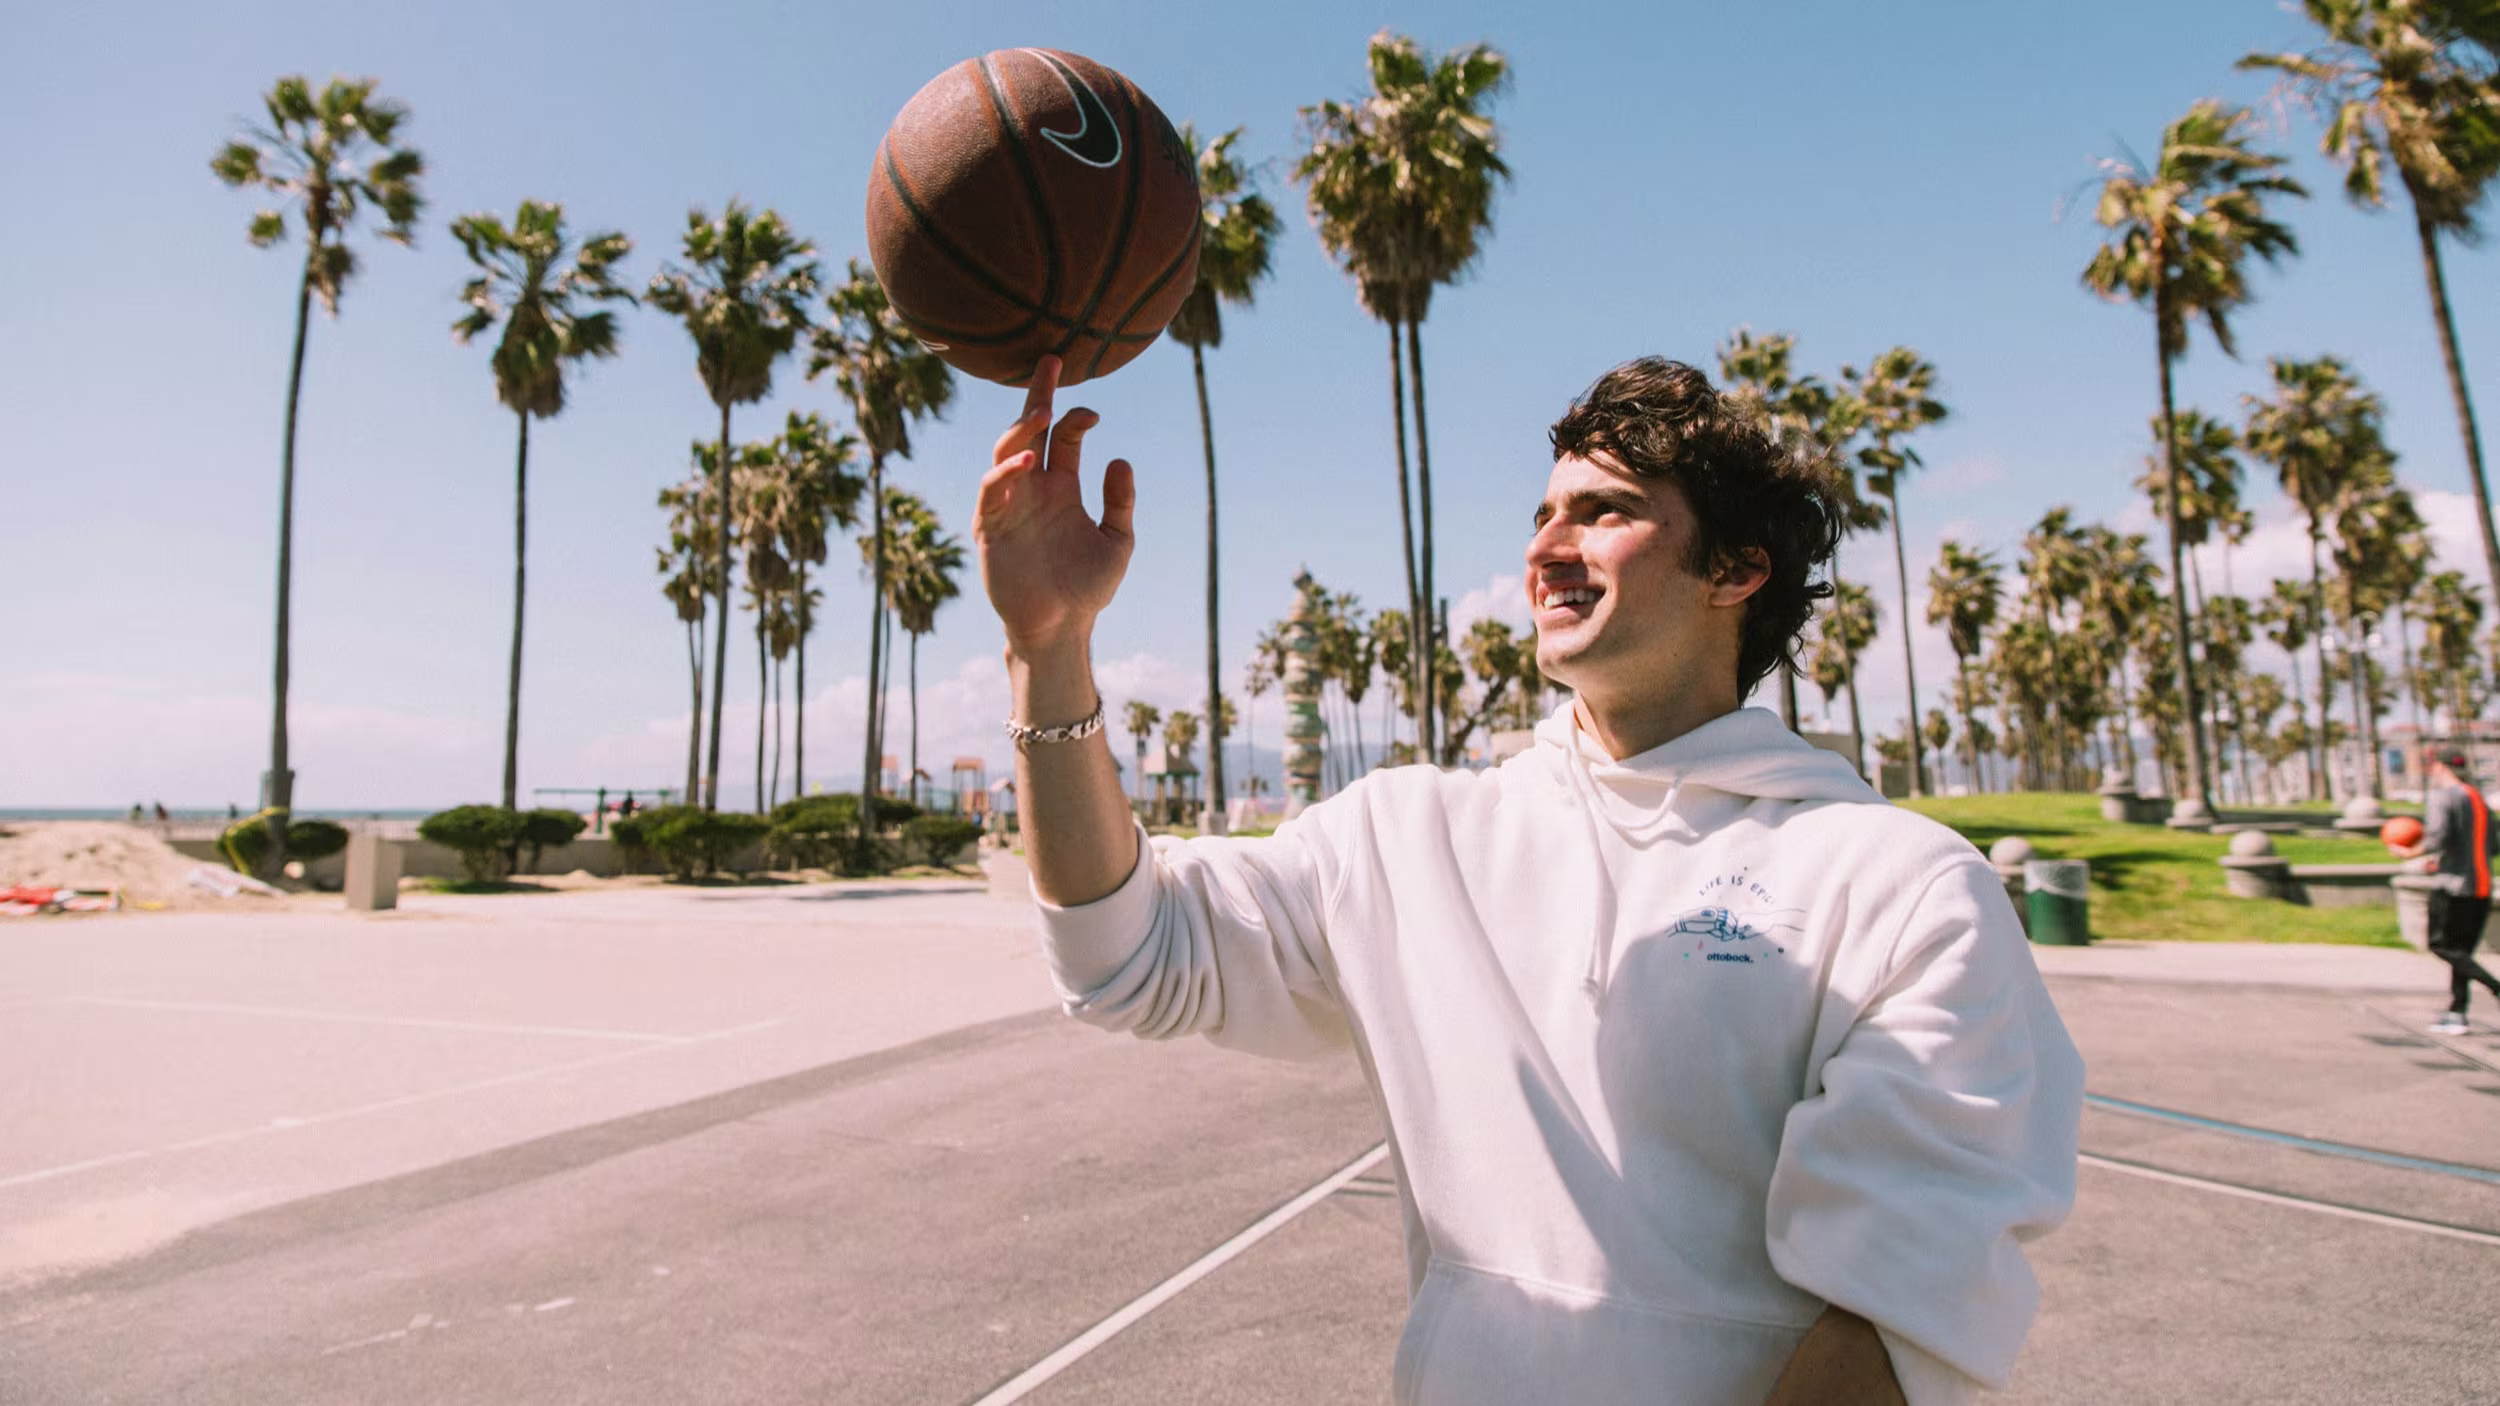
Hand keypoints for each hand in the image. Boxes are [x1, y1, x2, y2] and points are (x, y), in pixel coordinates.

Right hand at [974, 354, 1135, 653]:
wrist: (1061, 628)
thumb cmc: (1087, 587)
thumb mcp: (1117, 540)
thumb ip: (1120, 501)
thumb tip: (1120, 458)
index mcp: (1061, 486)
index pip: (1062, 436)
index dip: (1075, 417)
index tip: (1093, 410)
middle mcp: (1032, 489)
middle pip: (1028, 430)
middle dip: (1037, 395)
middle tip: (1051, 362)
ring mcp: (1008, 506)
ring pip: (1005, 452)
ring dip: (1021, 429)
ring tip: (1041, 410)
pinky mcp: (989, 528)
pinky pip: (991, 491)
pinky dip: (1004, 473)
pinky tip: (1027, 460)